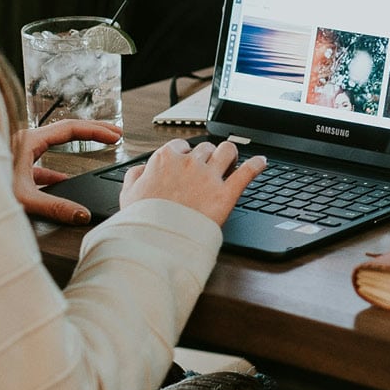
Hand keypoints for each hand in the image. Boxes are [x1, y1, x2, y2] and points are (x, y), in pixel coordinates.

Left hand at [12, 119, 121, 223]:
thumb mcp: (24, 198)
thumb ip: (55, 207)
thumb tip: (82, 214)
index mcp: (28, 140)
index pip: (70, 128)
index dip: (96, 131)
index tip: (115, 136)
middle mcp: (24, 141)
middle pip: (66, 130)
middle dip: (93, 130)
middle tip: (115, 133)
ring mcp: (19, 152)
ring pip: (54, 143)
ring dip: (77, 145)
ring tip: (96, 147)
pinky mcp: (15, 166)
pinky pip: (42, 160)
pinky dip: (57, 167)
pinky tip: (63, 180)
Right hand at [120, 138, 265, 224]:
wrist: (156, 242)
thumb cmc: (142, 220)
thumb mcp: (127, 194)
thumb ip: (135, 176)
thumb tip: (142, 169)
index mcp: (165, 160)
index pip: (181, 146)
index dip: (186, 155)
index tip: (187, 162)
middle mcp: (189, 163)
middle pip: (206, 148)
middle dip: (208, 156)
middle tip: (209, 168)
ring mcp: (209, 177)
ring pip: (227, 150)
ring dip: (230, 154)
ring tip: (232, 161)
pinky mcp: (226, 194)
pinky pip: (247, 171)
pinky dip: (257, 164)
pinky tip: (262, 162)